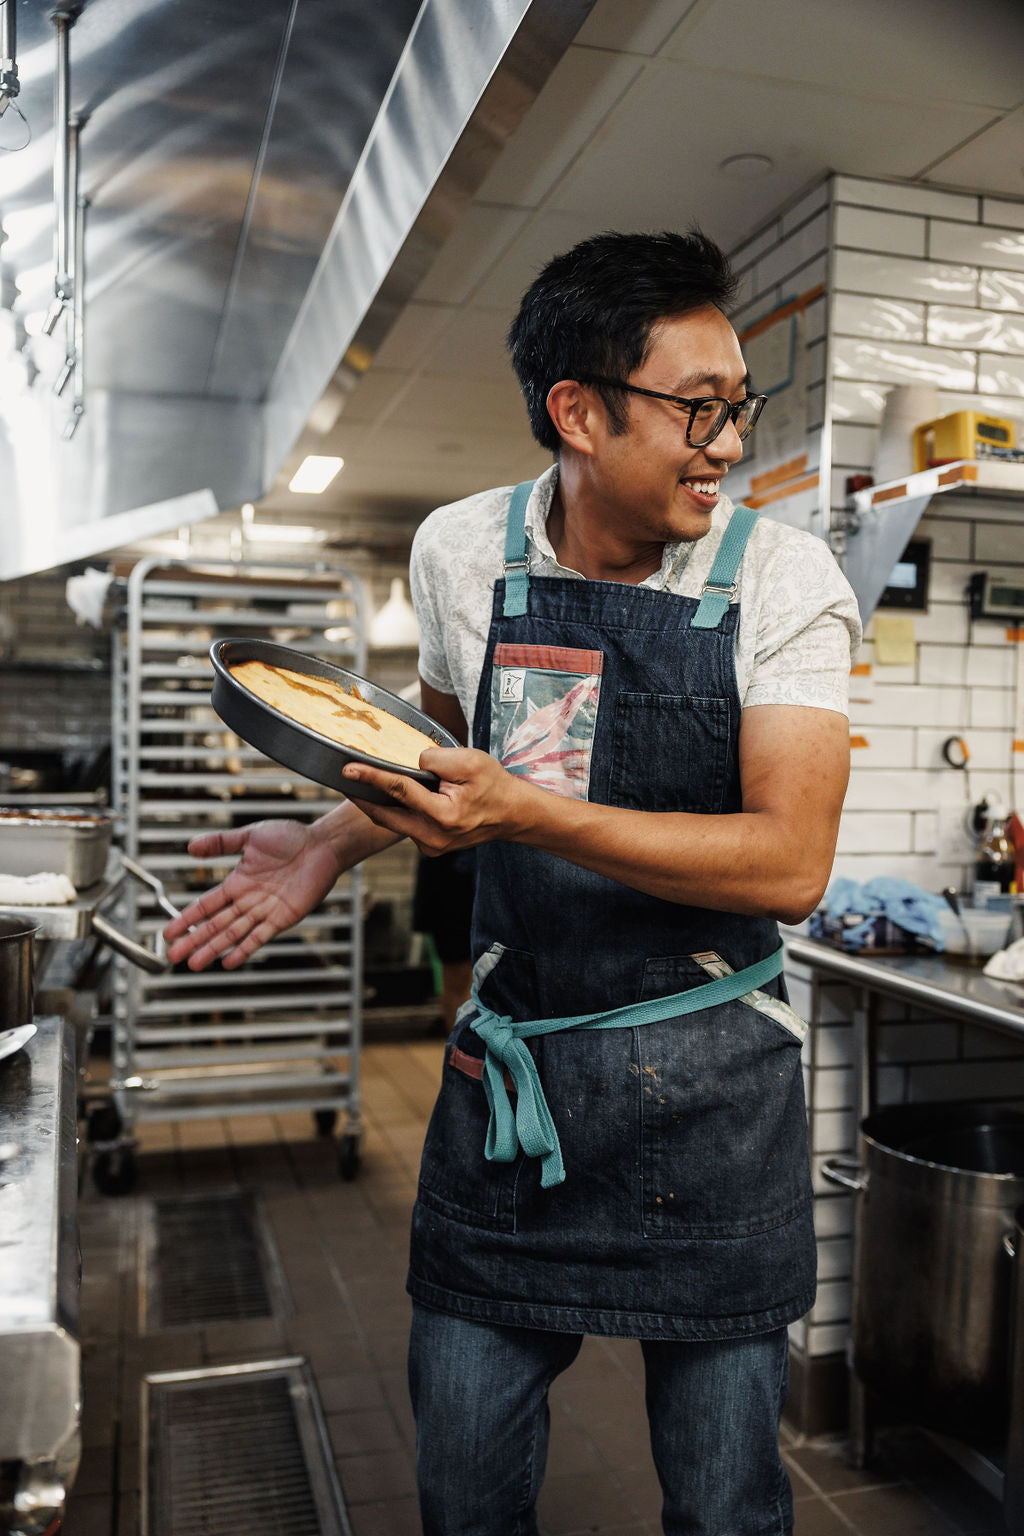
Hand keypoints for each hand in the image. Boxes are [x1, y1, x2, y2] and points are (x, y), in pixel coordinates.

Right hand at [162, 819, 341, 970]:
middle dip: (194, 940)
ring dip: (213, 949)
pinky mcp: (284, 918)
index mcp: (238, 882)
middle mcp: (248, 900)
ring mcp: (265, 911)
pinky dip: (244, 949)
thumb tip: (190, 847)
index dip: (186, 918)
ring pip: (233, 934)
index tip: (168, 932)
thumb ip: (220, 843)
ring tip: (194, 964)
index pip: (206, 905)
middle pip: (215, 924)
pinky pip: (260, 936)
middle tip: (173, 956)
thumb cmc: (290, 838)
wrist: (321, 844)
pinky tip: (229, 962)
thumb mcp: (250, 836)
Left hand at [343, 747, 530, 853]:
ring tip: (361, 785)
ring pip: (393, 823)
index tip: (348, 769)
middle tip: (343, 779)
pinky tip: (390, 797)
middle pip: (385, 815)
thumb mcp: (471, 761)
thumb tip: (412, 762)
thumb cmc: (494, 786)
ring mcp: (431, 846)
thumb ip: (437, 759)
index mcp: (443, 815)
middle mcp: (433, 837)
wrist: (512, 814)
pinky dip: (395, 812)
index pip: (398, 790)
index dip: (371, 777)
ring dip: (376, 805)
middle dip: (361, 797)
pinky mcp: (431, 848)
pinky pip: (405, 827)